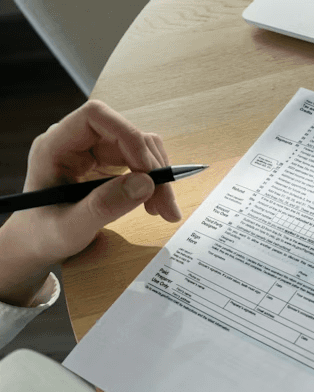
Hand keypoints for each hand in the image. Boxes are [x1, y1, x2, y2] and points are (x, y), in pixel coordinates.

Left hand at [0, 101, 181, 305]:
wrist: (37, 242)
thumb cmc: (44, 234)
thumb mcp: (71, 227)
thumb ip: (104, 205)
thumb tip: (146, 184)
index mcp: (55, 146)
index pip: (96, 116)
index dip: (128, 135)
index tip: (148, 172)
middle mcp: (76, 141)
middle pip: (126, 134)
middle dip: (152, 166)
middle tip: (166, 203)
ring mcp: (93, 151)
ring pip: (139, 147)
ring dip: (157, 175)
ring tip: (162, 209)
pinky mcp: (107, 163)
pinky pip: (139, 161)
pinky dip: (153, 182)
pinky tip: (154, 203)